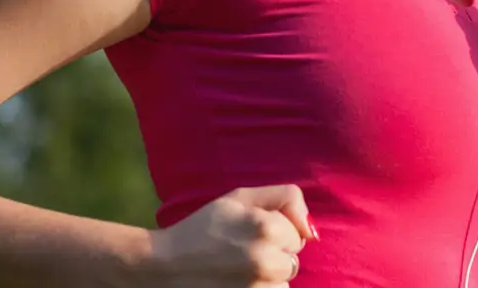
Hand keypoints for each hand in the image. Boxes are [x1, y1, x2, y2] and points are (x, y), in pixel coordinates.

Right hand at [147, 184, 317, 286]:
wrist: (164, 266)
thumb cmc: (203, 228)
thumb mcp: (239, 198)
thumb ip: (285, 199)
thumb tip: (314, 230)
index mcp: (266, 228)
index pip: (297, 235)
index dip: (276, 232)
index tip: (249, 233)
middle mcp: (265, 261)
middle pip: (292, 262)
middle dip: (274, 257)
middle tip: (240, 253)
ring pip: (282, 285)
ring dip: (266, 280)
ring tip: (236, 272)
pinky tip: (234, 283)